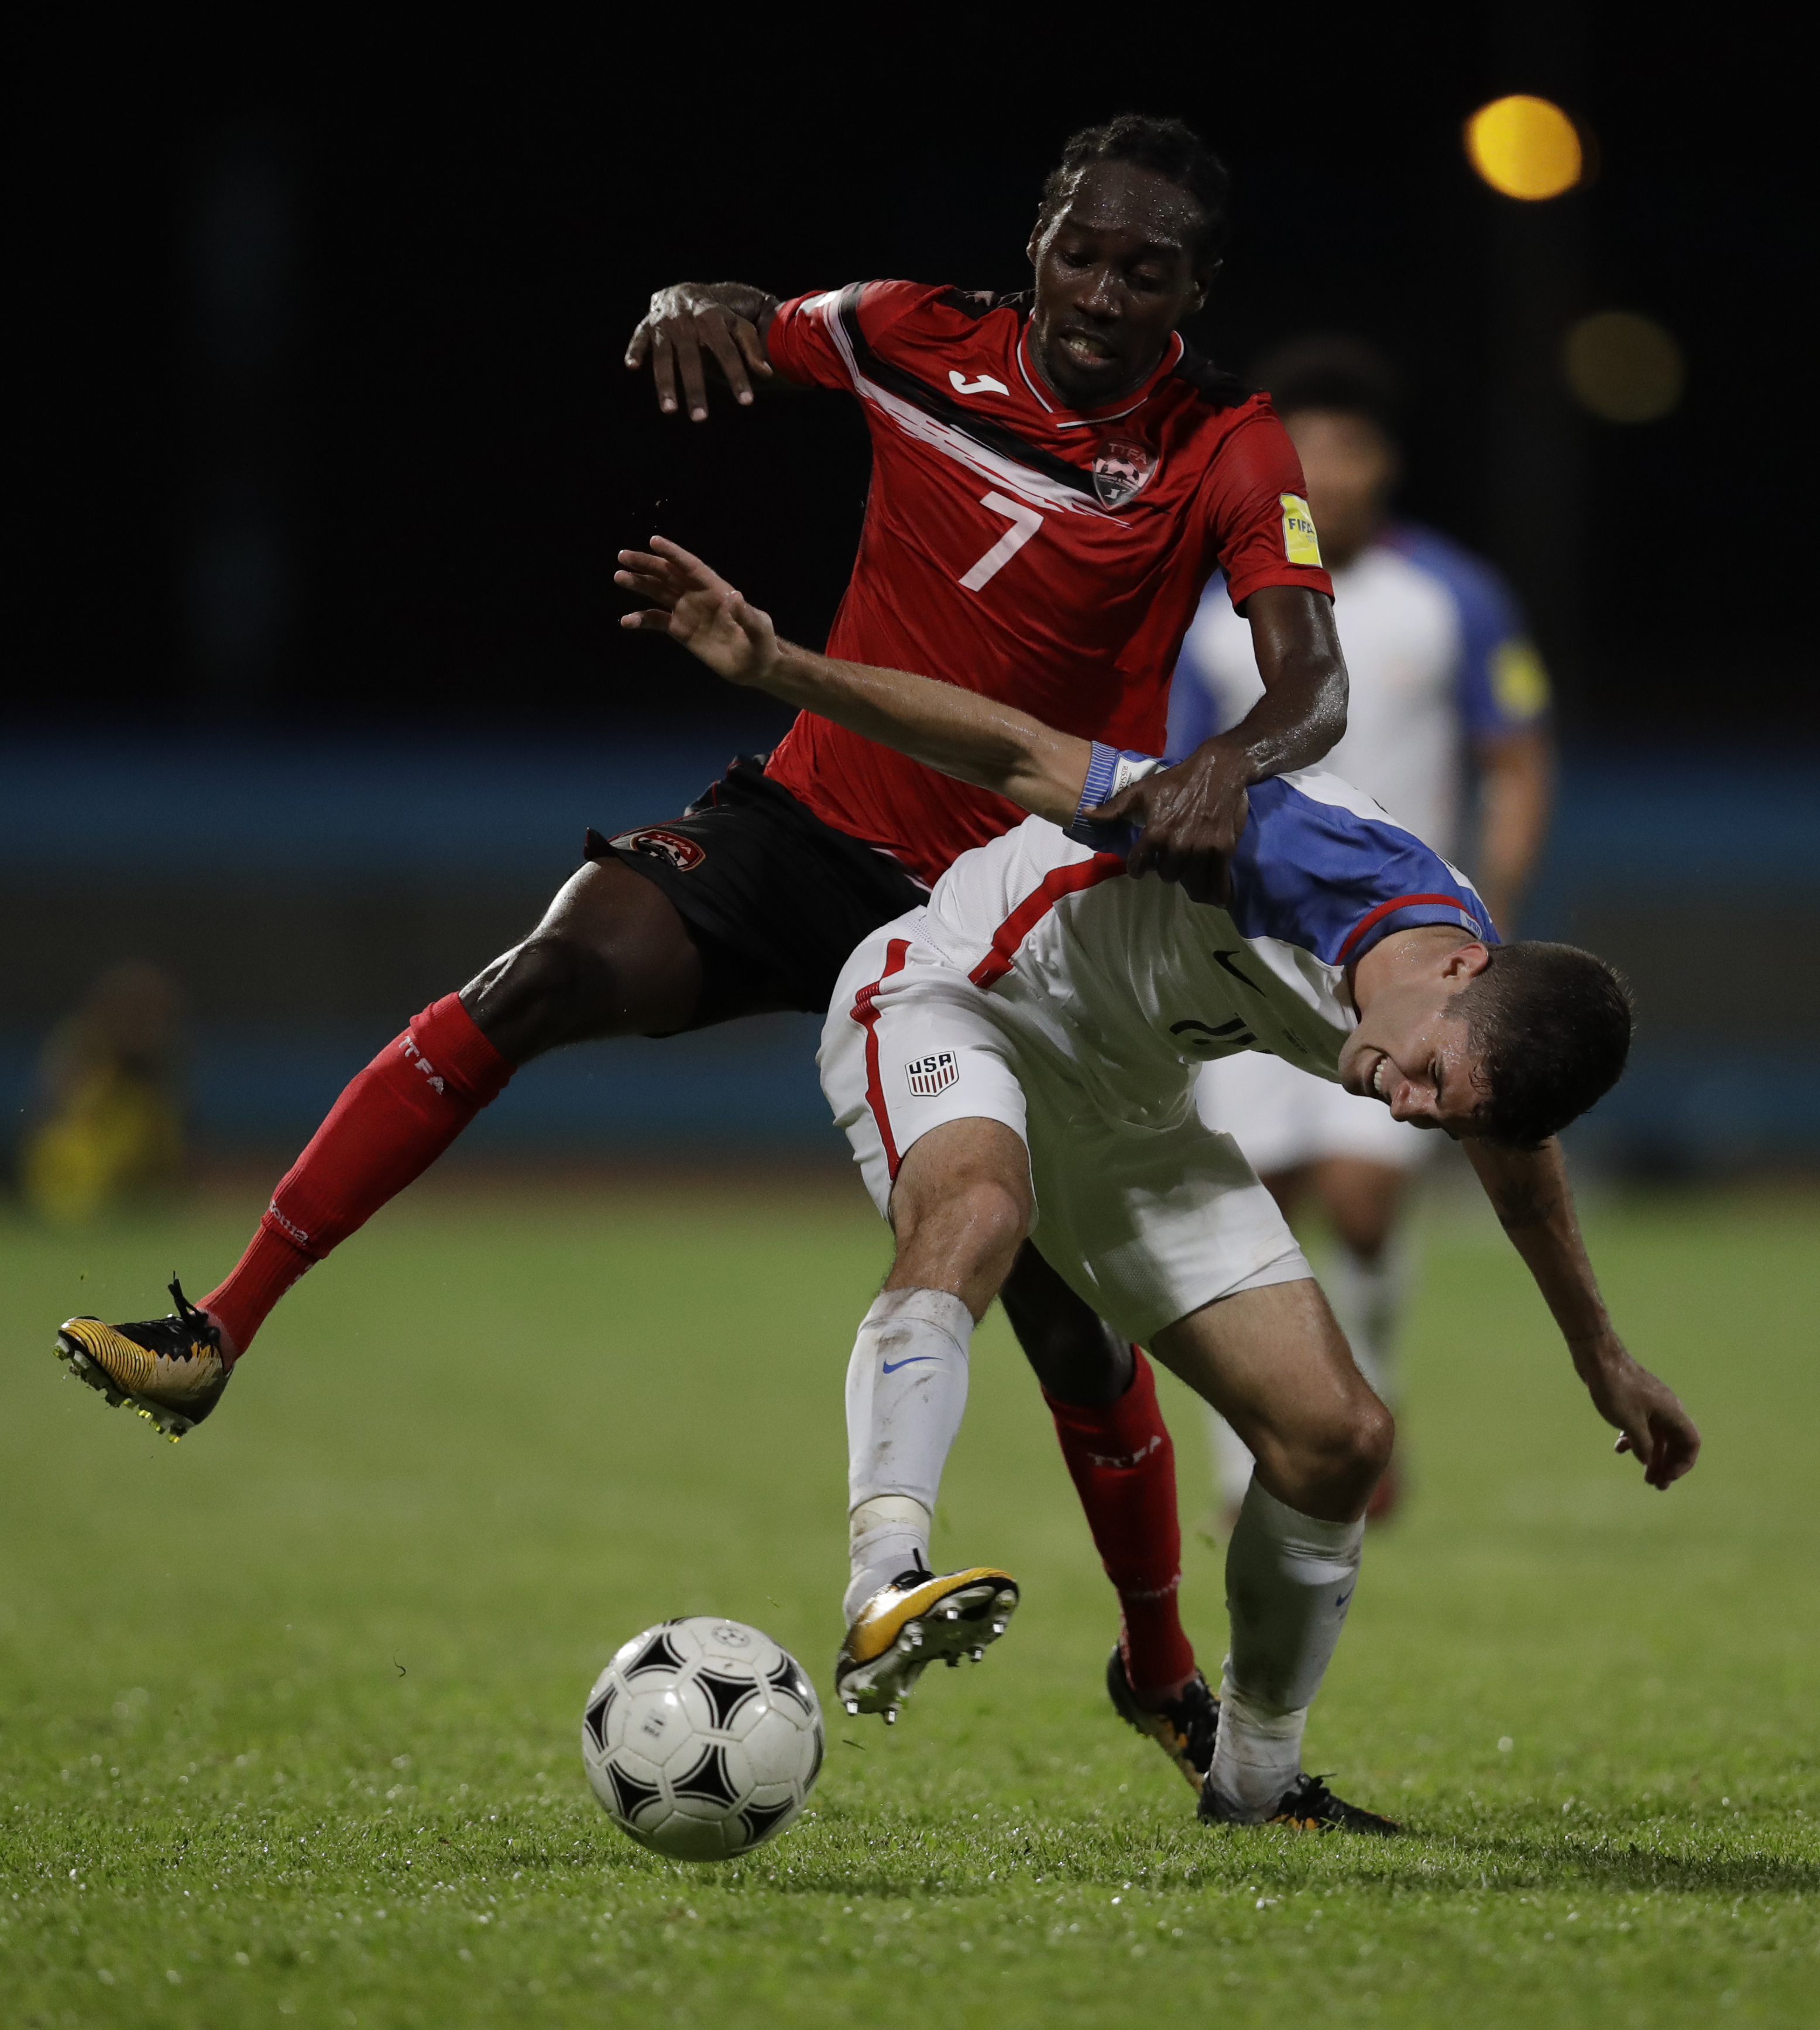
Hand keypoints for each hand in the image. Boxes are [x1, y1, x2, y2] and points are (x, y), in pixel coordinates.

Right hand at [615, 536, 778, 686]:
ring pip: (658, 592)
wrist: (754, 665)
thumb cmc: (762, 643)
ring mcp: (687, 612)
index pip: (691, 566)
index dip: (673, 554)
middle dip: (647, 564)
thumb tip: (735, 597)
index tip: (653, 541)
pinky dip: (641, 619)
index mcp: (716, 589)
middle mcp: (697, 596)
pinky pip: (657, 620)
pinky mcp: (681, 630)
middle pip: (669, 574)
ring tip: (619, 576)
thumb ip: (748, 615)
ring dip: (639, 584)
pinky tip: (625, 622)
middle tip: (623, 556)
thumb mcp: (759, 628)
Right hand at [624, 284, 771, 419]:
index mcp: (713, 320)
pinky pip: (639, 338)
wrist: (684, 291)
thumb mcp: (737, 326)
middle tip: (700, 418)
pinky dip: (635, 350)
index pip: (727, 352)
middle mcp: (687, 322)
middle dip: (695, 388)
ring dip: (665, 382)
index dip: (736, 376)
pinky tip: (632, 366)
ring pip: (663, 354)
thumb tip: (766, 374)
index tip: (745, 402)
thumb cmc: (716, 316)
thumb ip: (751, 348)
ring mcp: (665, 323)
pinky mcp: (647, 325)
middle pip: (691, 358)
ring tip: (669, 410)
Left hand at [1088, 738, 1252, 902]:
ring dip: (1190, 884)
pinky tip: (1217, 899)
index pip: (1139, 864)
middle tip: (1170, 864)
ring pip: (1191, 881)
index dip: (1137, 868)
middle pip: (1167, 875)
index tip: (1139, 869)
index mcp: (1156, 832)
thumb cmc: (1177, 779)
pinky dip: (1218, 892)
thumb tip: (1087, 814)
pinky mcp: (1223, 849)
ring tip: (1192, 884)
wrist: (1219, 768)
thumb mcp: (1142, 790)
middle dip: (1166, 870)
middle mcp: (1178, 844)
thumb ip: (1115, 807)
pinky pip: (1218, 879)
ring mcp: (1202, 848)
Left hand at [1576, 1337, 1700, 1489]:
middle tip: (1656, 1485)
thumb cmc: (1615, 1388)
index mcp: (1672, 1413)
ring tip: (1644, 1475)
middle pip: (1675, 1442)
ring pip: (1658, 1436)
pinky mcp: (1635, 1401)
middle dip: (1667, 1465)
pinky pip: (1642, 1425)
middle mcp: (1666, 1409)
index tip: (1667, 1477)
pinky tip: (1620, 1448)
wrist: (1598, 1357)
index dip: (1683, 1463)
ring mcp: (1651, 1404)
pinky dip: (1636, 1439)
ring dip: (1652, 1456)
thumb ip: (1643, 1445)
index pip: (1691, 1443)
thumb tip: (1648, 1461)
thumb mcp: (1630, 1423)